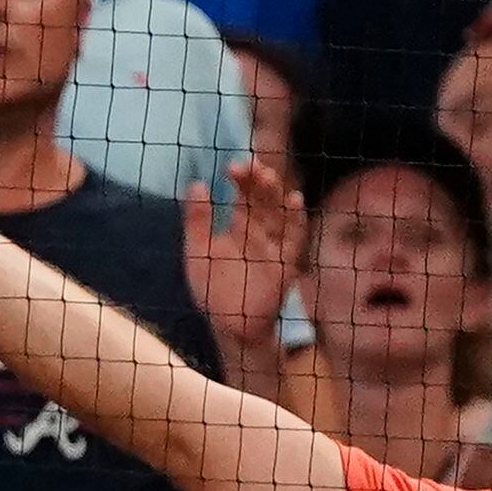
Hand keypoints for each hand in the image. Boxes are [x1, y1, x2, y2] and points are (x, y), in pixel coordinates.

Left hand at [184, 155, 305, 360]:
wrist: (229, 325)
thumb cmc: (213, 289)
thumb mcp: (197, 252)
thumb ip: (197, 220)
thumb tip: (196, 184)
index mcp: (241, 227)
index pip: (245, 196)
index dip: (242, 180)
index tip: (234, 166)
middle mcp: (261, 232)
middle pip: (265, 200)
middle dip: (259, 181)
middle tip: (250, 165)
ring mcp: (275, 246)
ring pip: (280, 214)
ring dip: (276, 194)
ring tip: (268, 177)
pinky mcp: (286, 263)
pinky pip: (294, 238)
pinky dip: (296, 220)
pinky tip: (294, 201)